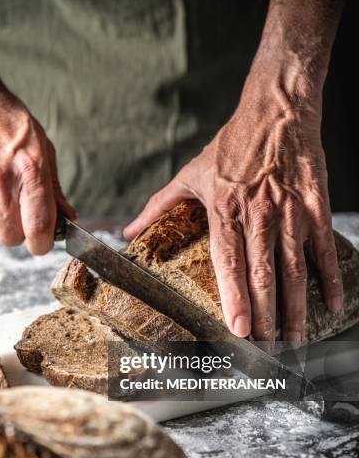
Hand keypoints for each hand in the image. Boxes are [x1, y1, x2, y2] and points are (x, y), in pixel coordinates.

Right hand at [0, 0, 76, 253]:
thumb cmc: (10, 124)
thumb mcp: (43, 149)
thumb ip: (54, 189)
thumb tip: (67, 218)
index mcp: (30, 173)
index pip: (39, 231)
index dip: (44, 243)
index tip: (44, 240)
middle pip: (12, 238)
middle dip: (20, 231)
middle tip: (22, 212)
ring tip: (0, 191)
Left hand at [124, 66, 343, 342]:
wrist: (276, 111)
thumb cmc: (232, 145)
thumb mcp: (190, 173)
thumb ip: (160, 206)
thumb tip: (129, 231)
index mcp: (225, 210)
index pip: (229, 263)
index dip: (235, 298)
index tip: (238, 328)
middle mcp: (258, 215)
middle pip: (263, 275)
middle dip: (265, 316)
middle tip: (266, 346)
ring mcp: (290, 212)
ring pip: (294, 270)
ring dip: (295, 308)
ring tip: (293, 337)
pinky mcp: (315, 207)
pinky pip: (323, 250)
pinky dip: (328, 279)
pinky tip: (329, 304)